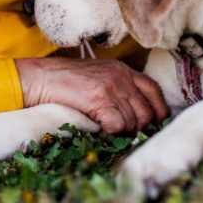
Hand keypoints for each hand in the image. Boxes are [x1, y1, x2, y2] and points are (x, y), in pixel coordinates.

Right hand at [15, 57, 168, 133]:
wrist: (43, 77)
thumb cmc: (66, 81)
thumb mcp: (98, 76)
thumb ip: (117, 88)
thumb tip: (135, 115)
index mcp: (122, 69)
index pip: (153, 90)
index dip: (159, 109)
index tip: (155, 123)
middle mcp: (121, 77)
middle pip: (146, 111)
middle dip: (137, 127)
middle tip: (120, 131)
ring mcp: (112, 87)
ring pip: (132, 122)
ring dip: (120, 131)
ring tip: (104, 128)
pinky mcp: (100, 99)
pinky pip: (117, 126)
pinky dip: (110, 133)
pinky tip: (98, 129)